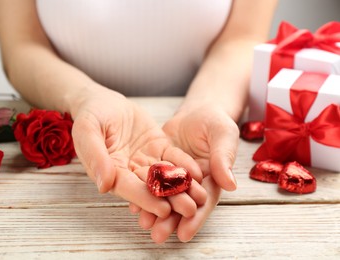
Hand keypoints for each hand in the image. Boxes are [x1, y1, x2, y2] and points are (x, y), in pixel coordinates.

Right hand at [70, 87, 206, 218]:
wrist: (103, 101)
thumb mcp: (87, 130)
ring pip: (164, 176)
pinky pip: (172, 158)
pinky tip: (197, 172)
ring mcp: (144, 161)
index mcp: (109, 172)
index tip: (162, 210)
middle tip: (190, 209)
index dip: (145, 199)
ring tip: (201, 196)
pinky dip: (184, 165)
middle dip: (170, 199)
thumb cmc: (90, 115)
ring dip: (182, 187)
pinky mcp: (157, 149)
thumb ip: (95, 156)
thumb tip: (104, 185)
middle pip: (150, 188)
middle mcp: (128, 171)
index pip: (128, 188)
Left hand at [129, 104, 238, 242]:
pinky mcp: (158, 164)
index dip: (195, 219)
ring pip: (164, 196)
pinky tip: (133, 203)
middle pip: (181, 205)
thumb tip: (230, 184)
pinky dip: (143, 191)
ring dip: (154, 211)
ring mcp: (173, 175)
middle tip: (157, 236)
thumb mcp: (223, 135)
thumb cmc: (215, 123)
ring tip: (143, 224)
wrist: (197, 111)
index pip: (203, 202)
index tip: (184, 234)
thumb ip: (224, 158)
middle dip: (170, 221)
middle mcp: (191, 182)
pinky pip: (151, 180)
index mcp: (211, 179)